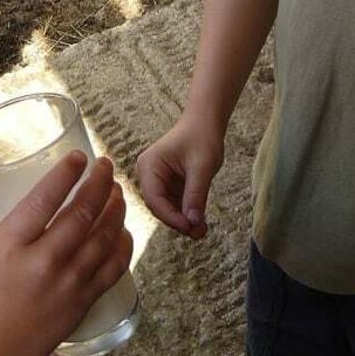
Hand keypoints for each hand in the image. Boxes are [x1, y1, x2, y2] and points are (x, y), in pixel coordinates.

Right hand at [0, 151, 132, 355]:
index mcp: (12, 245)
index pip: (44, 201)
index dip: (64, 175)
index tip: (78, 156)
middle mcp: (43, 261)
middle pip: (82, 214)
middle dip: (99, 183)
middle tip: (105, 166)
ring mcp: (68, 281)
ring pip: (103, 236)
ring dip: (115, 208)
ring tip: (117, 190)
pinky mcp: (84, 298)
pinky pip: (114, 266)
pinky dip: (124, 244)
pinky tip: (124, 228)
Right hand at [136, 114, 223, 238]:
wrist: (206, 122)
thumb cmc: (202, 137)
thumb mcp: (201, 167)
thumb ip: (195, 195)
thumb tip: (192, 223)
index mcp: (149, 166)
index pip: (154, 199)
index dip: (172, 217)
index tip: (190, 227)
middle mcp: (148, 174)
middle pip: (159, 207)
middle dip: (179, 221)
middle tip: (200, 233)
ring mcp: (157, 180)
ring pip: (167, 208)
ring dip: (185, 220)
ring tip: (203, 230)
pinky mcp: (167, 184)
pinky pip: (175, 203)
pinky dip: (187, 212)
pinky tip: (200, 221)